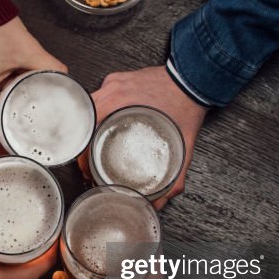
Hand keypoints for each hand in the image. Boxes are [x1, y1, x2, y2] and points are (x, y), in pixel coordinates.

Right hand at [81, 66, 206, 208]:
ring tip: (94, 143)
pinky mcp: (119, 78)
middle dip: (84, 143)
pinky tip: (106, 122)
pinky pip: (101, 96)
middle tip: (90, 160)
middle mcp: (111, 91)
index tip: (86, 168)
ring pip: (89, 108)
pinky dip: (100, 112)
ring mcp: (114, 82)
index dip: (82, 155)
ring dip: (89, 127)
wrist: (196, 77)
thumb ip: (175, 178)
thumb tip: (162, 201)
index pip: (86, 131)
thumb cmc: (186, 104)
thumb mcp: (181, 146)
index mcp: (117, 104)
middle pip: (84, 121)